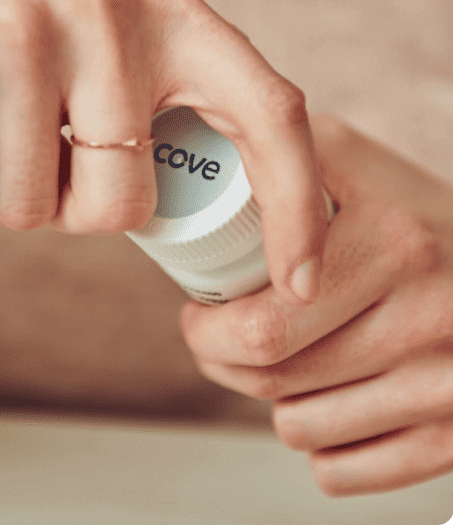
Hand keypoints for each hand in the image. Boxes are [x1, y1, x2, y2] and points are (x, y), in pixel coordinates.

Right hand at [0, 0, 327, 303]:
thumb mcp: (115, 18)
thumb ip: (157, 86)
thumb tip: (175, 196)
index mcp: (172, 11)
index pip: (271, 116)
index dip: (298, 209)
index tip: (302, 284)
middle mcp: (110, 12)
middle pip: (123, 206)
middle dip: (81, 209)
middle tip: (51, 155)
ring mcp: (27, 26)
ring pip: (32, 209)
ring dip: (11, 189)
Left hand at [180, 114, 452, 495]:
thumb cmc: (415, 215)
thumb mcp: (357, 162)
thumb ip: (288, 152)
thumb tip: (214, 165)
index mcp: (395, 247)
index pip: (264, 326)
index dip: (208, 331)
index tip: (196, 316)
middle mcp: (428, 322)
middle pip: (274, 381)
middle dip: (222, 362)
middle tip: (219, 337)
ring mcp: (444, 390)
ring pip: (299, 430)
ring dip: (272, 397)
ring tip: (283, 356)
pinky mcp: (452, 439)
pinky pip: (340, 471)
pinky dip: (317, 441)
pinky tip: (325, 395)